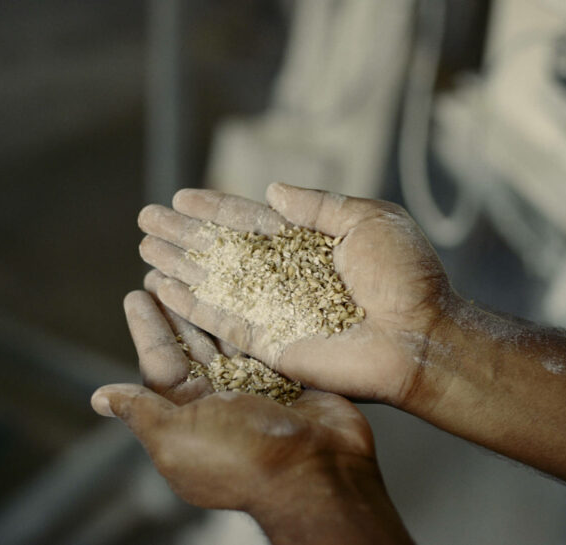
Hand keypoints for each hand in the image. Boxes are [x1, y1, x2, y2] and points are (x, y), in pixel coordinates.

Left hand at [91, 284, 377, 513]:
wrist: (315, 473)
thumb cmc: (240, 458)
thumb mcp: (176, 438)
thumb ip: (141, 411)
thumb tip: (99, 399)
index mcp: (186, 417)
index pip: (160, 364)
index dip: (149, 328)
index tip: (137, 293)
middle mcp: (219, 402)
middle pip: (194, 346)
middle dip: (179, 308)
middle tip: (169, 271)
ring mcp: (256, 389)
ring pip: (229, 339)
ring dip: (214, 306)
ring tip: (202, 271)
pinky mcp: (289, 379)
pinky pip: (267, 341)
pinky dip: (255, 317)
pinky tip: (248, 289)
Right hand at [137, 183, 456, 407]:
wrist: (421, 335)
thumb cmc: (405, 275)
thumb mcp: (368, 219)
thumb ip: (317, 205)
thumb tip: (272, 189)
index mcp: (309, 243)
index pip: (251, 221)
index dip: (215, 208)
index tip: (181, 197)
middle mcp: (287, 276)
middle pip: (224, 251)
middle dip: (186, 234)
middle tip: (146, 219)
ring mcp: (276, 311)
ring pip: (215, 284)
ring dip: (179, 266)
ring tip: (144, 248)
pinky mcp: (271, 345)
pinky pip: (222, 323)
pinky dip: (191, 306)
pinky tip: (161, 286)